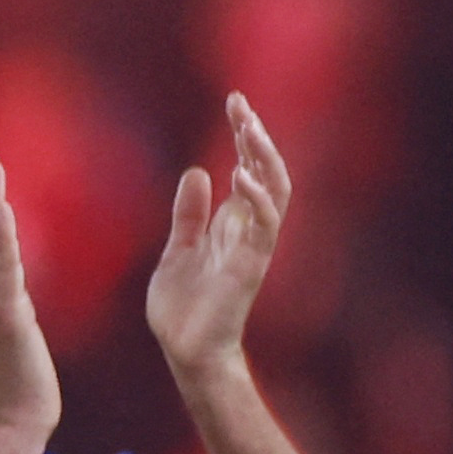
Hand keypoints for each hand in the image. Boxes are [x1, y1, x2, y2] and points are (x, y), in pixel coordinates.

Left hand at [148, 92, 289, 380]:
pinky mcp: (250, 266)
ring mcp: (253, 246)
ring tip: (247, 128)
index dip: (245, 135)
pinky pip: (264, 226)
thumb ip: (189, 214)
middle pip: (265, 170)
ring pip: (274, 191)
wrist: (185, 351)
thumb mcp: (178, 249)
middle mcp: (249, 229)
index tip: (235, 101)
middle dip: (255, 135)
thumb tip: (197, 172)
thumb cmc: (184, 307)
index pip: (248, 167)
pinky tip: (239, 174)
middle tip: (239, 103)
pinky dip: (256, 198)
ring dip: (263, 158)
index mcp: (232, 223)